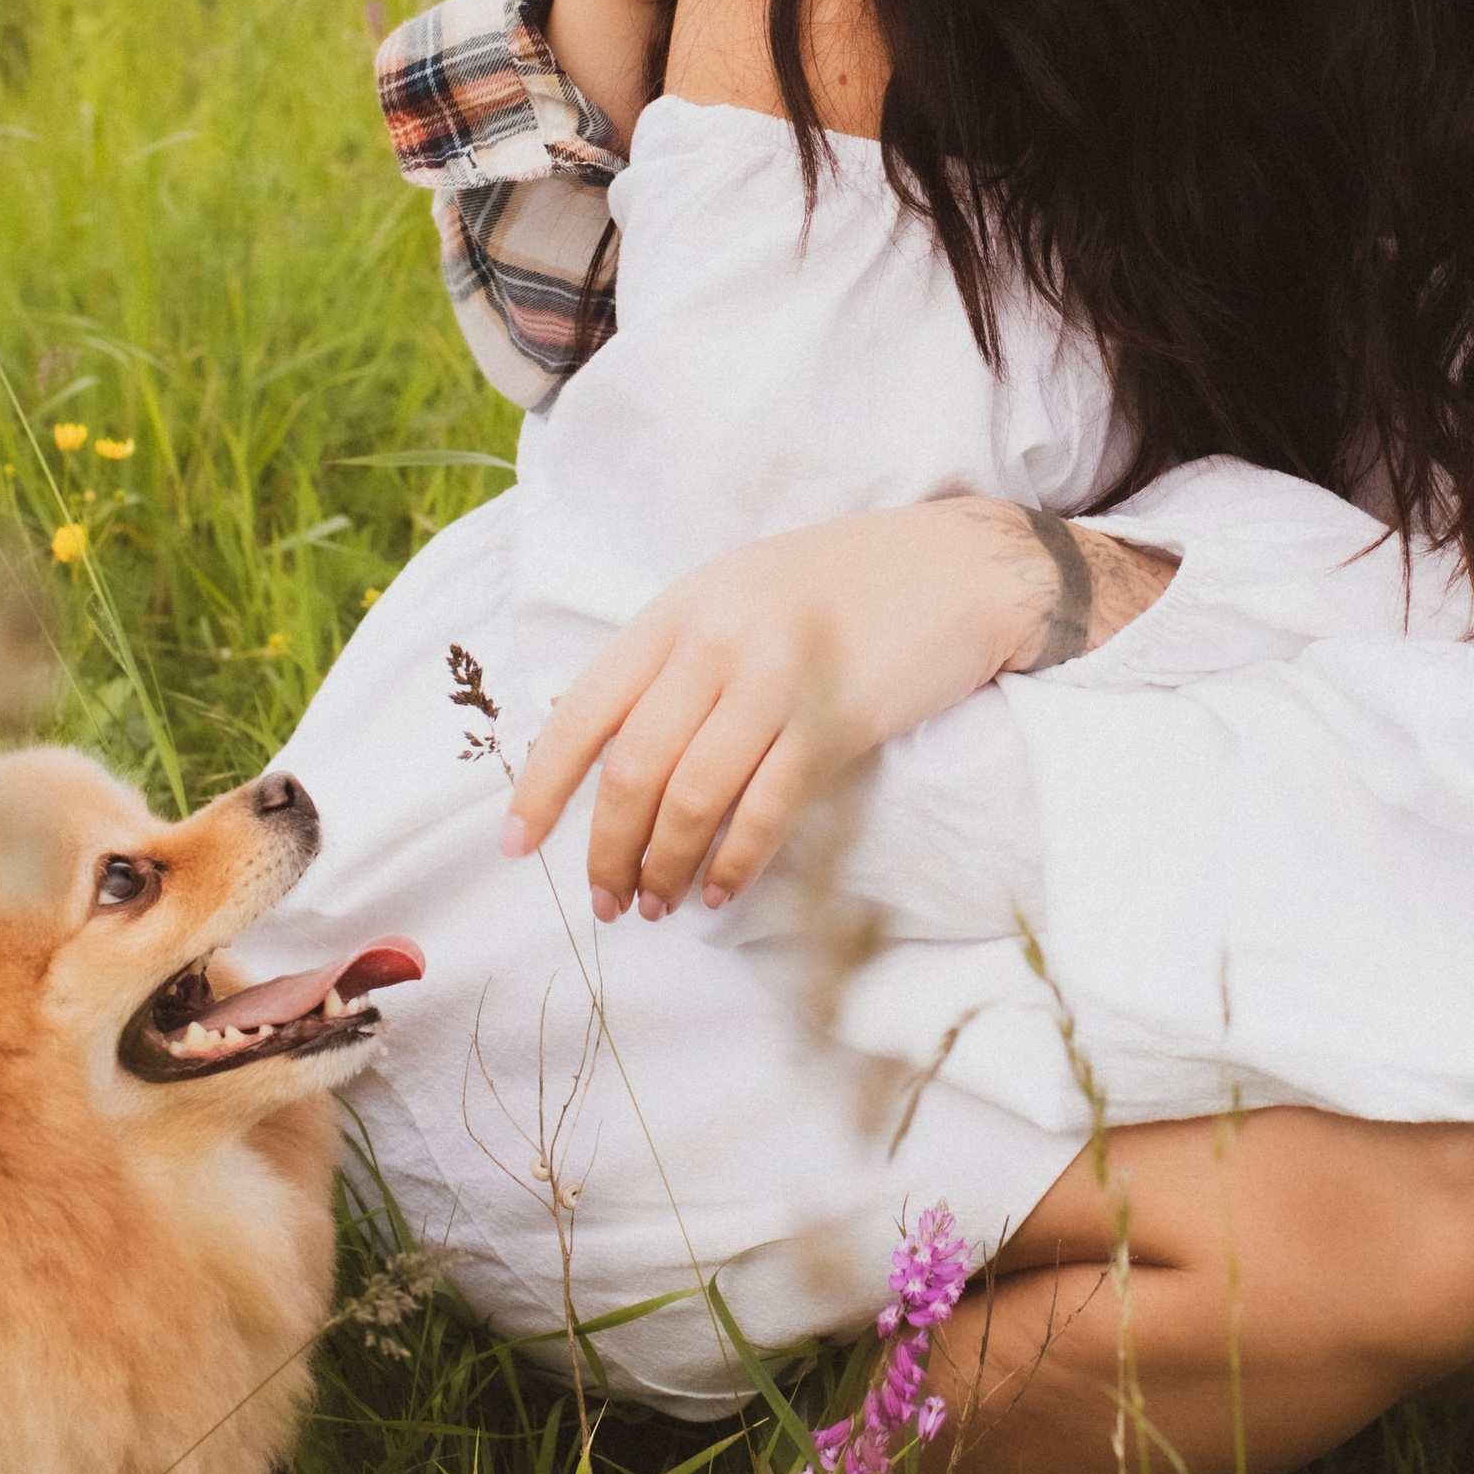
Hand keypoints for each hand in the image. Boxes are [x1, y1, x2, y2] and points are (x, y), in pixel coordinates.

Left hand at [502, 502, 1175, 918]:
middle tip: (605, 901)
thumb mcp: (735, 594)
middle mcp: (718, 641)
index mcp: (679, 610)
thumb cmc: (841, 583)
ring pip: (694, 798)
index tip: (519, 845)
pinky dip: (734, 863)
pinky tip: (718, 892)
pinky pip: (767, 810)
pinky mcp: (836, 722)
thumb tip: (589, 732)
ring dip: (665, 866)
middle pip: (635, 768)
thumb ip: (670, 654)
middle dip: (609, 848)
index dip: (544, 785)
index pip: (585, 710)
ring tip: (657, 907)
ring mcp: (777, 681)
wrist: (954, 567)